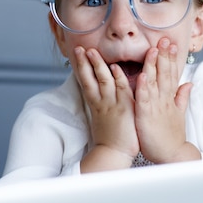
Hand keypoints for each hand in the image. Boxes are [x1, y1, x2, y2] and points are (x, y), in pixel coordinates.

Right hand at [71, 46, 139, 171]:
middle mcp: (101, 102)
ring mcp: (112, 104)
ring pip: (103, 80)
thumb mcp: (104, 119)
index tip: (78, 55)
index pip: (87, 81)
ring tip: (90, 51)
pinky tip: (114, 68)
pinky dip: (117, 78)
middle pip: (90, 78)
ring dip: (97, 65)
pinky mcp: (124, 108)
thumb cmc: (111, 139)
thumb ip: (103, 105)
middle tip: (78, 48)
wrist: (113, 154)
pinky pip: (121, 90)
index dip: (82, 68)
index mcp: (96, 104)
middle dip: (84, 62)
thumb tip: (100, 97)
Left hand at [134, 38, 200, 162]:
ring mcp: (156, 107)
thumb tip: (189, 83)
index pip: (171, 74)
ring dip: (154, 65)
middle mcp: (164, 99)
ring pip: (155, 82)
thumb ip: (182, 97)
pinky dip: (144, 87)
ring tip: (153, 49)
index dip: (171, 58)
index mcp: (170, 98)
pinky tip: (142, 75)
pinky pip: (145, 99)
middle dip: (164, 56)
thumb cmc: (172, 136)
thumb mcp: (179, 113)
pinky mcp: (147, 116)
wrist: (172, 155)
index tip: (171, 43)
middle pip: (165, 74)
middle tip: (164, 39)